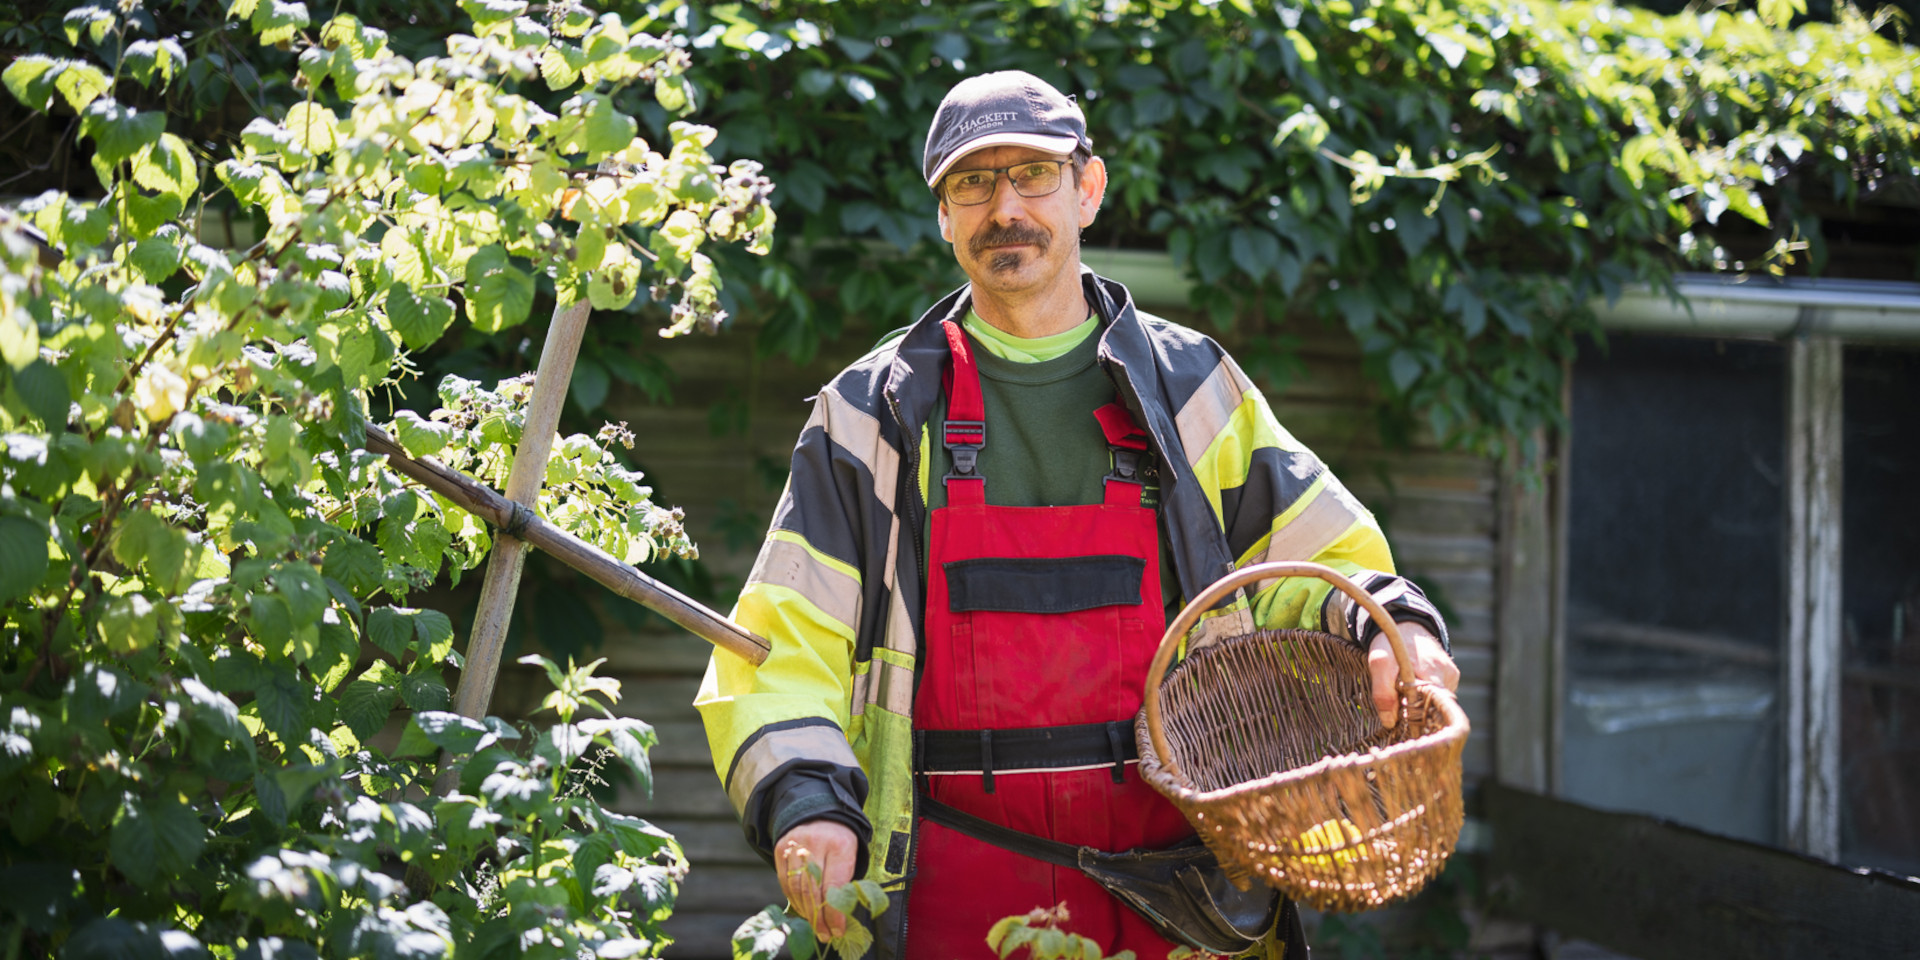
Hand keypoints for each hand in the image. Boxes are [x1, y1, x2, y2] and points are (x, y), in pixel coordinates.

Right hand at [775, 820, 858, 939]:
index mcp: (840, 844)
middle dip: (819, 917)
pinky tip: (802, 909)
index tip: (837, 930)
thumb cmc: (840, 838)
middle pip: (812, 890)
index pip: (834, 886)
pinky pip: (784, 881)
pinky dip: (793, 899)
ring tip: (815, 925)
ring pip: (796, 887)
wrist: (819, 810)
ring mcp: (794, 845)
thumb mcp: (851, 854)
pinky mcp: (780, 848)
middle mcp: (815, 843)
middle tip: (824, 934)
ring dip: (805, 911)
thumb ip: (845, 881)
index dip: (834, 912)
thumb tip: (839, 916)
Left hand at [1367, 622, 1458, 728]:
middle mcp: (1447, 673)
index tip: (1401, 718)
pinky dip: (1427, 694)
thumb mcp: (1379, 664)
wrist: (1405, 623)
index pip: (1431, 707)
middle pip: (1436, 706)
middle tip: (1400, 707)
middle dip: (1418, 711)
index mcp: (1432, 671)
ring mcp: (1452, 674)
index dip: (1415, 717)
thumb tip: (1390, 722)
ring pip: (1438, 701)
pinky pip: (1441, 693)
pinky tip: (1416, 686)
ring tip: (1406, 692)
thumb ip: (1383, 693)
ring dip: (1421, 702)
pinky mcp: (1452, 675)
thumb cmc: (1391, 643)